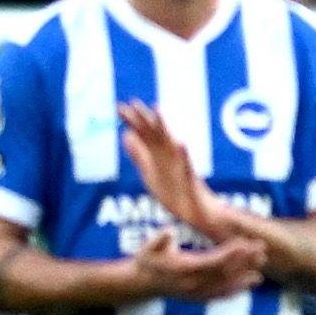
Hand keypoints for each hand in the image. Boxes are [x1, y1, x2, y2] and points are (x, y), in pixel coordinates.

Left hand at [119, 101, 227, 240]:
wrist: (196, 212)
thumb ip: (139, 155)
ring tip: (158, 110)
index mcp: (158, 156)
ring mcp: (180, 167)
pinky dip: (184, 156)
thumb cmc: (174, 193)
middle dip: (144, 118)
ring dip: (165, 127)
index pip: (144, 135)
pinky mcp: (191, 181)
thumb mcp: (149, 174)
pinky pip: (188, 167)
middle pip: (155, 134)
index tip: (119, 106)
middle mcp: (169, 157)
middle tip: (132, 102)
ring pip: (171, 144)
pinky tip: (181, 144)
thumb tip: (125, 135)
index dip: (131, 121)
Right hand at [129, 228, 265, 300]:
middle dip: (245, 262)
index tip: (247, 242)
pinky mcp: (199, 298)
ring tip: (262, 271)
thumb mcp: (148, 247)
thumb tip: (169, 231)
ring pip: (226, 286)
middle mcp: (194, 284)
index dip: (232, 252)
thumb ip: (159, 239)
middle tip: (263, 252)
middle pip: (225, 273)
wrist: (141, 284)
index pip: (214, 260)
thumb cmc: (147, 260)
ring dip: (245, 278)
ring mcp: (198, 293)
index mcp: (185, 269)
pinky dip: (236, 290)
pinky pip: (221, 295)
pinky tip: (249, 285)